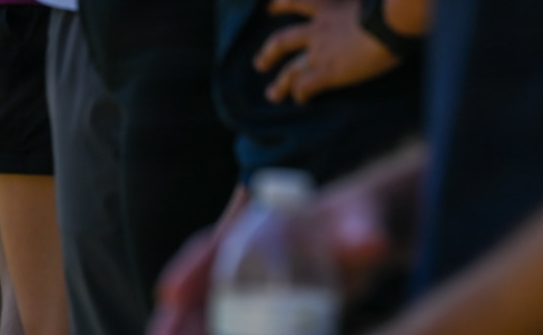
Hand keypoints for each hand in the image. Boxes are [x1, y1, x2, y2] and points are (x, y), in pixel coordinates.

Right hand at [150, 151, 422, 334]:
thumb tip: (372, 244)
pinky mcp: (263, 307)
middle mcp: (243, 256)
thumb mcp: (362, 219)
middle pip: (200, 287)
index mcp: (256, 227)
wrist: (367, 232)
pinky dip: (216, 334)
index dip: (189, 269)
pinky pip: (232, 325)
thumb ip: (362, 230)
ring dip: (190, 330)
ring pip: (208, 311)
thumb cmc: (360, 218)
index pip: (212, 245)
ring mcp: (250, 284)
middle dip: (177, 315)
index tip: (170, 293)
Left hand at [256, 0, 400, 103]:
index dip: (280, 3)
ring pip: (291, 69)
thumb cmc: (390, 10)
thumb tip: (378, 15)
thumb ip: (364, 11)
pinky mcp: (328, 72)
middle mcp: (317, 29)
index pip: (296, 0)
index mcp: (328, 7)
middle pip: (282, 40)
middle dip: (269, 53)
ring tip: (272, 94)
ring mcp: (320, 52)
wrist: (388, 22)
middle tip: (259, 64)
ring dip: (280, 83)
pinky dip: (301, 94)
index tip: (269, 7)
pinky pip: (306, 86)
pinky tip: (301, 101)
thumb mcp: (369, 3)